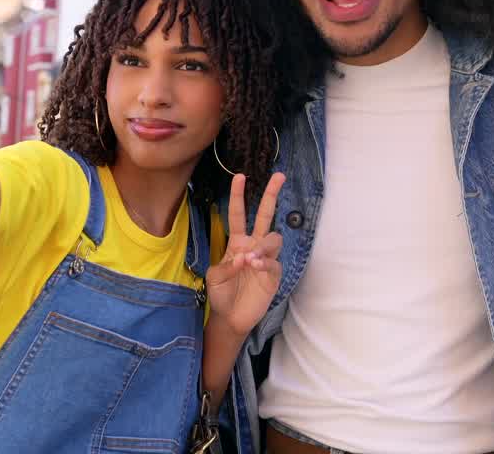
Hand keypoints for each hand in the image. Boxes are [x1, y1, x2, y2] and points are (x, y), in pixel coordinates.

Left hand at [205, 172, 285, 337]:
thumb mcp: (214, 277)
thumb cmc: (221, 293)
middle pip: (266, 215)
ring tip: (251, 259)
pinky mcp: (273, 275)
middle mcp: (253, 246)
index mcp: (237, 242)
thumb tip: (244, 258)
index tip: (240, 176)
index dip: (239, 196)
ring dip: (263, 245)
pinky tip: (255, 266)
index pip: (239, 214)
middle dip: (271, 195)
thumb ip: (226, 266)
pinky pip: (273, 262)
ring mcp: (265, 259)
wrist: (229, 317)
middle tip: (279, 176)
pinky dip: (264, 262)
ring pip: (273, 238)